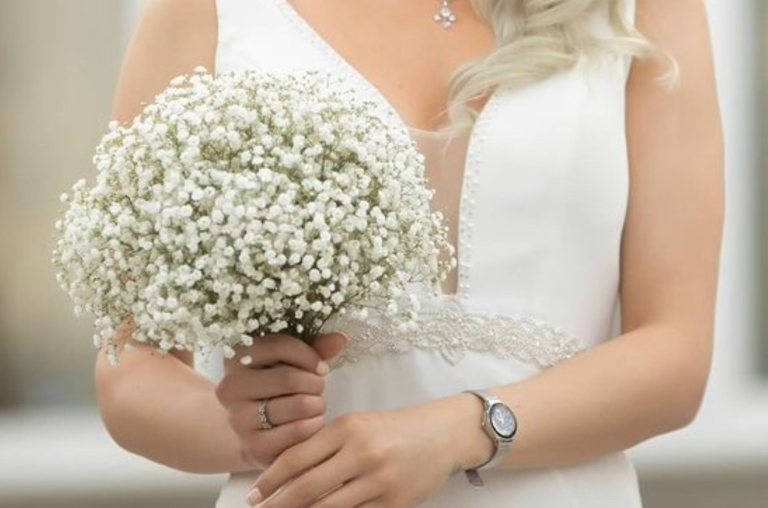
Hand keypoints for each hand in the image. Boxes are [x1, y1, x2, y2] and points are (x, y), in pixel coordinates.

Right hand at [215, 332, 346, 468]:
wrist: (252, 428)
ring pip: (299, 405)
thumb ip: (315, 347)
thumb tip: (340, 338)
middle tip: (318, 388)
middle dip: (315, 383)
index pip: (279, 346)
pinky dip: (314, 425)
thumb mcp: (290, 361)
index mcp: (235, 358)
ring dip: (317, 404)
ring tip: (314, 404)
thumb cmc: (275, 387)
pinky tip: (310, 422)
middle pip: (290, 378)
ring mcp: (239, 419)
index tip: (319, 366)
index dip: (309, 355)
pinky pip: (300, 431)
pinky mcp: (254, 446)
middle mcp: (230, 388)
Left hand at [246, 395, 489, 507]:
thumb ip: (324, 444)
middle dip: (278, 504)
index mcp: (348, 428)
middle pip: (307, 488)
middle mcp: (362, 454)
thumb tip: (286, 473)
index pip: (297, 458)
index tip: (254, 493)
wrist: (444, 434)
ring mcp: (380, 482)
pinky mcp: (395, 504)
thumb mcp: (357, 424)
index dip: (270, 480)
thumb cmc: (395, 428)